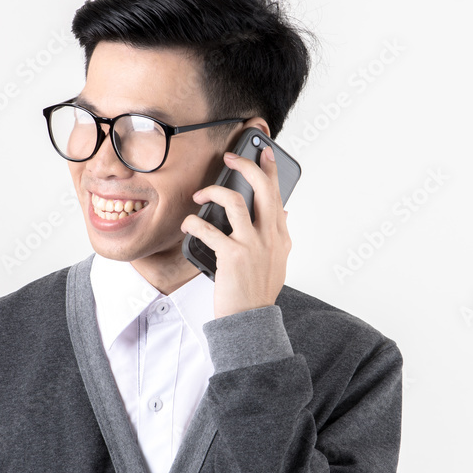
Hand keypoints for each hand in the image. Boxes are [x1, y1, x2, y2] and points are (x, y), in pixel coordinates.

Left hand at [181, 145, 290, 318]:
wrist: (250, 319)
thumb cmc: (259, 291)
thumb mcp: (279, 260)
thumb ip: (281, 235)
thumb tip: (284, 213)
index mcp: (280, 236)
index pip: (277, 194)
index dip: (271, 170)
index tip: (264, 153)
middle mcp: (269, 236)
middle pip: (262, 189)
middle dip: (246, 166)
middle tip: (230, 158)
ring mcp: (251, 244)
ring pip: (234, 202)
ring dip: (212, 192)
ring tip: (200, 196)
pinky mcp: (232, 255)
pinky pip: (208, 229)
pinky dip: (193, 223)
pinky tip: (187, 225)